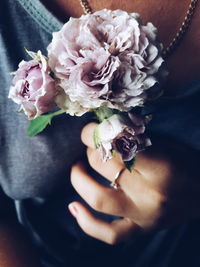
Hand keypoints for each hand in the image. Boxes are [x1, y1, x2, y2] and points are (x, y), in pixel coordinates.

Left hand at [69, 123, 199, 244]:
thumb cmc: (188, 165)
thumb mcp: (166, 145)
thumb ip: (135, 139)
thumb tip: (103, 131)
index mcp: (160, 168)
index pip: (117, 146)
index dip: (96, 134)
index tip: (90, 129)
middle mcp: (149, 195)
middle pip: (104, 167)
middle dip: (90, 150)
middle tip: (90, 144)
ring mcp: (143, 216)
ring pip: (99, 198)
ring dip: (80, 179)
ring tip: (77, 167)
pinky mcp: (141, 229)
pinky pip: (110, 234)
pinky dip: (87, 223)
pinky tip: (73, 207)